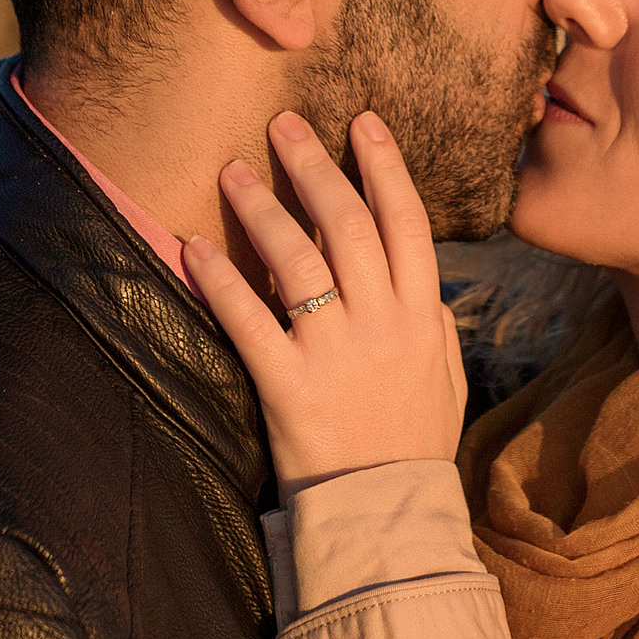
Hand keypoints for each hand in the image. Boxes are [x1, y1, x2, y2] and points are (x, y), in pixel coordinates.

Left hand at [184, 110, 469, 500]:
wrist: (385, 517)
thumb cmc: (413, 445)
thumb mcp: (446, 378)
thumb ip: (435, 324)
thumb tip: (424, 280)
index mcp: (423, 316)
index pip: (406, 222)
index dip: (384, 166)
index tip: (362, 122)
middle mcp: (383, 324)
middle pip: (348, 224)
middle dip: (314, 165)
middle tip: (283, 125)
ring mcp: (336, 353)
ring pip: (297, 260)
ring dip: (262, 208)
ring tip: (232, 172)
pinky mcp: (289, 386)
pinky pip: (248, 320)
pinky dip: (219, 279)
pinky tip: (193, 246)